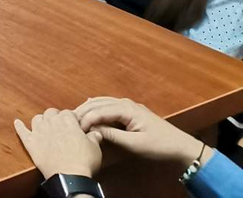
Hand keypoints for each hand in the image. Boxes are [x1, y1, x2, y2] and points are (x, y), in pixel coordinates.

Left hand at [14, 108, 103, 179]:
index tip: (74, 125)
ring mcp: (39, 131)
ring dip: (41, 121)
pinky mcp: (31, 143)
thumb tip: (95, 133)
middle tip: (60, 126)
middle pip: (51, 112)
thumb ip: (93, 137)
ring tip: (45, 127)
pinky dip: (19, 126)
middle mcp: (51, 122)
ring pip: (37, 119)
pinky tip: (17, 122)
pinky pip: (22, 131)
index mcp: (67, 120)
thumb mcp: (95, 148)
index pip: (68, 113)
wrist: (69, 176)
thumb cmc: (84, 162)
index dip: (71, 119)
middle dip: (56, 117)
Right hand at [75, 98, 204, 165]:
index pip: (99, 110)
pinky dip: (96, 108)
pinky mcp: (130, 111)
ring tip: (75, 117)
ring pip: (102, 102)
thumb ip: (112, 135)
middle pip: (98, 103)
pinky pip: (108, 105)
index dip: (85, 119)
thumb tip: (92, 128)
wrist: (180, 147)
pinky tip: (89, 110)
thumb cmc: (159, 146)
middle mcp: (125, 103)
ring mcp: (128, 105)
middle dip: (82, 111)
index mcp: (126, 109)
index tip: (74, 128)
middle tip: (68, 120)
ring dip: (88, 109)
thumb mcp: (134, 144)